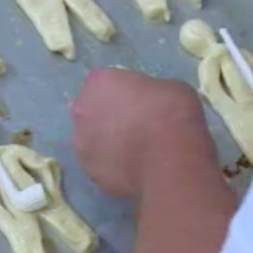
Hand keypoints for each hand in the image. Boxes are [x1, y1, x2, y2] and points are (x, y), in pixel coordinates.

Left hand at [70, 68, 211, 196]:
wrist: (169, 159)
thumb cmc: (171, 113)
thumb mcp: (167, 87)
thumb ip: (145, 92)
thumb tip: (144, 105)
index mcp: (97, 82)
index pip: (103, 82)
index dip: (121, 92)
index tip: (138, 101)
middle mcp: (81, 110)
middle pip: (90, 110)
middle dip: (106, 116)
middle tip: (133, 125)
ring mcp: (80, 143)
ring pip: (90, 139)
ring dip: (105, 142)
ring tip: (133, 151)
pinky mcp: (88, 170)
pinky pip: (99, 164)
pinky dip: (111, 165)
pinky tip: (132, 169)